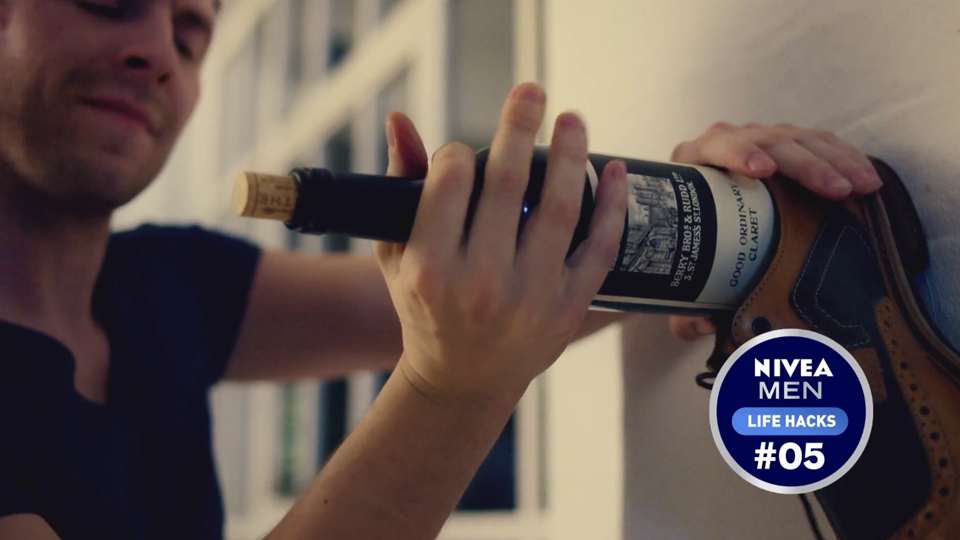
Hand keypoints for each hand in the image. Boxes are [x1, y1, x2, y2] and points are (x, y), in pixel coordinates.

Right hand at [375, 83, 627, 404]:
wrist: (461, 380)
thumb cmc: (423, 310)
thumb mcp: (396, 255)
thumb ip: (400, 186)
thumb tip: (401, 120)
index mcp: (430, 268)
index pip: (451, 181)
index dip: (459, 152)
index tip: (466, 152)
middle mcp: (480, 284)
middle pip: (507, 183)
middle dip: (519, 126)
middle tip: (532, 91)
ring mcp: (529, 299)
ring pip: (558, 209)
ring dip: (570, 155)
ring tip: (573, 119)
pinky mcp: (567, 310)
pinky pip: (599, 249)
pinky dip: (612, 206)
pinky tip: (612, 170)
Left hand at [668, 122, 883, 340]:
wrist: (687, 226)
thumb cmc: (684, 248)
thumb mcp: (681, 274)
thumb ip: (685, 306)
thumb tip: (703, 325)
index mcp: (693, 165)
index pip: (715, 147)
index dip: (737, 152)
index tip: (762, 169)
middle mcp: (723, 144)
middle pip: (766, 141)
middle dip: (804, 165)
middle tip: (835, 190)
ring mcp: (756, 140)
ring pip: (798, 139)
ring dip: (834, 161)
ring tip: (862, 186)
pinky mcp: (783, 143)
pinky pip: (817, 143)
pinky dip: (845, 157)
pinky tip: (867, 176)